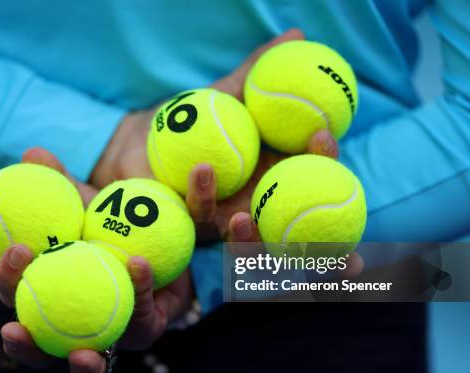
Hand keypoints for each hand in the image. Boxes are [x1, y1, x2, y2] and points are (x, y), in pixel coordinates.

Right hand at [0, 147, 193, 372]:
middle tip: (20, 328)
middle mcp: (73, 324)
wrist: (166, 235)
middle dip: (28, 347)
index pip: (18, 296)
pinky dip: (142, 291)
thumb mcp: (88, 201)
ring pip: (92, 364)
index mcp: (49, 292)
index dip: (8, 282)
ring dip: (83, 362)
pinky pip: (145, 319)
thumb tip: (33, 152)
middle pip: (42, 348)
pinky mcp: (147, 330)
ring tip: (85, 353)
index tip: (14, 252)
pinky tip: (140, 264)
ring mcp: (109, 335)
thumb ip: (61, 183)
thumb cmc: (115, 223)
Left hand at [187, 28, 340, 241]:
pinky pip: (200, 212)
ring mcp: (226, 217)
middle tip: (293, 192)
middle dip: (305, 218)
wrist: (144, 139)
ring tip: (246, 214)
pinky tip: (202, 170)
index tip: (323, 134)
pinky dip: (203, 194)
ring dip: (250, 236)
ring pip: (247, 237)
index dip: (325, 159)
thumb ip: (258, 72)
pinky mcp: (193, 222)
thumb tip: (296, 37)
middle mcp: (257, 201)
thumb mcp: (226, 92)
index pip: (310, 171)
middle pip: (289, 217)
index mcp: (272, 172)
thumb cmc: (192, 118)